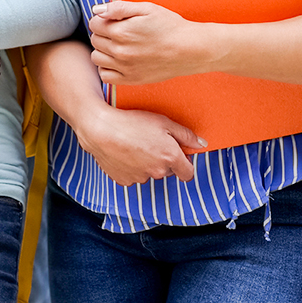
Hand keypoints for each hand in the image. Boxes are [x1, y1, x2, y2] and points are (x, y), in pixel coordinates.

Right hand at [72, 103, 203, 184]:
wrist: (100, 129)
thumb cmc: (132, 122)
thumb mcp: (163, 121)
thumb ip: (186, 135)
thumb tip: (201, 144)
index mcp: (170, 158)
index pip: (188, 173)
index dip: (185, 164)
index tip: (179, 155)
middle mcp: (158, 171)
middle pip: (168, 171)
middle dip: (164, 160)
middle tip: (152, 142)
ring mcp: (141, 178)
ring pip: (149, 173)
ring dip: (146, 164)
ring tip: (134, 145)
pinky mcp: (125, 181)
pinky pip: (133, 176)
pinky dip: (131, 168)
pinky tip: (124, 153)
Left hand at [88, 1, 211, 85]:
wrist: (190, 49)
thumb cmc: (170, 26)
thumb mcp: (146, 8)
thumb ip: (119, 7)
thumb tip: (97, 10)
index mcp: (122, 31)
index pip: (94, 24)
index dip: (102, 19)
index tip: (113, 19)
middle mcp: (120, 51)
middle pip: (94, 40)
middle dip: (102, 32)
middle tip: (118, 31)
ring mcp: (125, 67)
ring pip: (96, 58)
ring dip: (102, 50)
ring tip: (117, 45)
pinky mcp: (131, 79)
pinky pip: (105, 76)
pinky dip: (107, 67)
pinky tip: (117, 60)